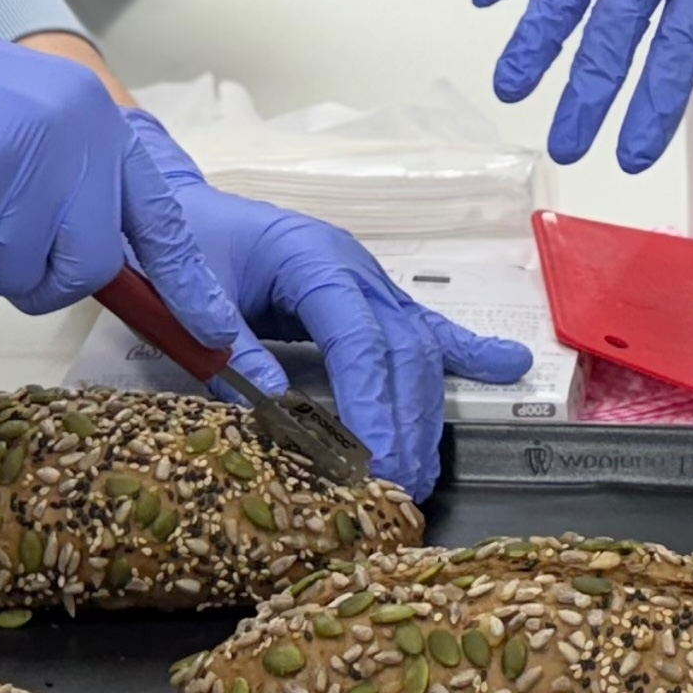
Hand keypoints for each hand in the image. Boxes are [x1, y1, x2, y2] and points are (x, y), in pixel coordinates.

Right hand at [0, 0, 247, 327]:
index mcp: (89, 113)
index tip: (222, 340)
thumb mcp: (17, 119)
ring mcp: (12, 158)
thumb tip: (102, 263)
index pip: (157, 214)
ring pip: (13, 278)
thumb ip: (68, 181)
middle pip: (84, 266)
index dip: (188, 283)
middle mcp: (67, 132)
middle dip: (34, 274)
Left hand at [129, 116, 532, 497]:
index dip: (370, 401)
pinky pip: (424, 326)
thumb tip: (273, 406)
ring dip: (424, 411)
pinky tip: (506, 366)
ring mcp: (369, 279)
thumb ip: (233, 347)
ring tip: (420, 473)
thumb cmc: (186, 245)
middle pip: (399, 348)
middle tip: (398, 486)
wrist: (186, 206)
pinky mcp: (371, 295)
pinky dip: (466, 350)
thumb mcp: (194, 292)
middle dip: (404, 421)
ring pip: (417, 347)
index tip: (373, 461)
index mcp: (311, 257)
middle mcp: (353, 267)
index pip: (357, 336)